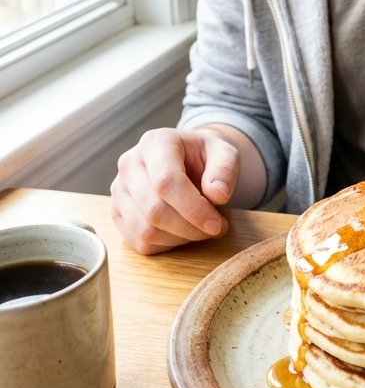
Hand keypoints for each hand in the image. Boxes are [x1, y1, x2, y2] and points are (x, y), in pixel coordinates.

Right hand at [111, 127, 239, 254]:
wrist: (189, 159)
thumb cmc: (205, 156)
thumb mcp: (225, 152)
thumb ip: (225, 169)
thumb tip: (218, 195)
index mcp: (155, 143)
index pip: (166, 182)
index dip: (193, 208)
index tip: (216, 224)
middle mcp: (130, 164)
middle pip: (154, 210)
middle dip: (190, 228)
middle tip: (215, 228)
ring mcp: (119, 190)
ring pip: (145, 230)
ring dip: (180, 238)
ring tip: (200, 229)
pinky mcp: (117, 213)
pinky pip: (139, 242)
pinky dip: (166, 245)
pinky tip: (183, 232)